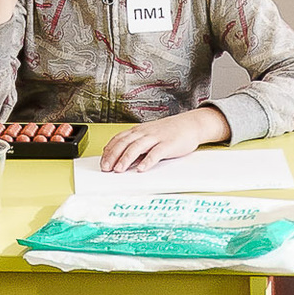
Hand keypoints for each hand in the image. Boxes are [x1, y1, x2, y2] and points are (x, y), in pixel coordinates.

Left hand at [93, 108, 228, 170]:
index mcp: (139, 131)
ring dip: (126, 159)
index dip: (109, 150)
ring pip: (137, 147)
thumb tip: (120, 156)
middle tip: (106, 168)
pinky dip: (148, 161)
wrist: (191, 124)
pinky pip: (156, 153)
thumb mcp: (149, 135)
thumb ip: (136, 144)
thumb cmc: (170, 131)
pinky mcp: (168, 144)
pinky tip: (141, 169)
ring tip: (119, 170)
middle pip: (125, 143)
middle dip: (113, 156)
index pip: (119, 139)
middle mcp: (146, 133)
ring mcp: (157, 138)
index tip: (102, 161)